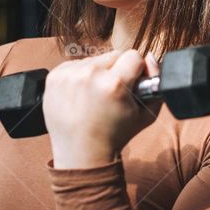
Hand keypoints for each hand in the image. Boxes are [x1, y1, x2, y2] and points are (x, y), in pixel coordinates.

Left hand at [43, 49, 161, 168]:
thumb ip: (155, 80)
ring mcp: (68, 75)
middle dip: (117, 70)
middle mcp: (89, 75)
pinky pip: (75, 65)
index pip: (133, 56)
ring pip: (93, 60)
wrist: (81, 153)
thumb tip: (149, 57)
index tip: (132, 84)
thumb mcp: (146, 114)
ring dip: (97, 73)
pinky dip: (80, 76)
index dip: (136, 70)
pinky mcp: (54, 77)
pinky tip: (81, 95)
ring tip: (95, 96)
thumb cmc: (115, 135)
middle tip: (113, 93)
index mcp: (114, 83)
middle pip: (113, 55)